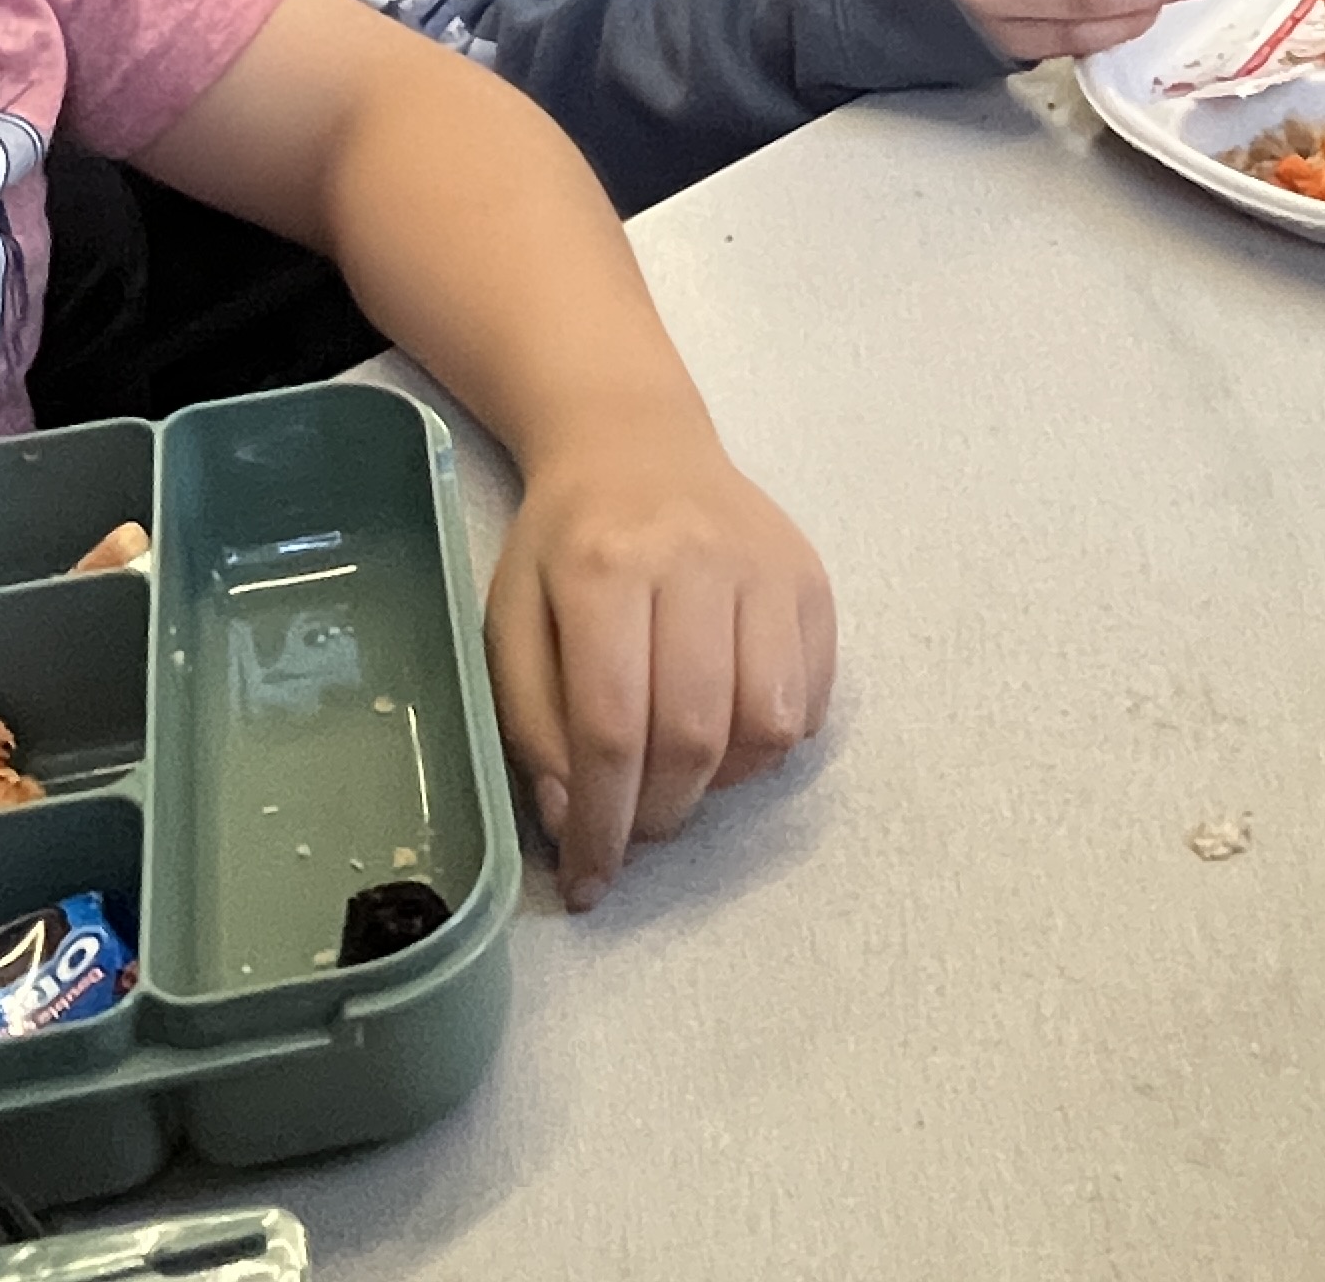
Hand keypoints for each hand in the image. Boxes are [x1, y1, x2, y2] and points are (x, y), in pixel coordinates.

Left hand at [485, 422, 834, 908]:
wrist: (635, 443)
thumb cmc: (565, 543)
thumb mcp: (512, 619)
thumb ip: (533, 721)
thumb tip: (575, 818)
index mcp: (604, 567)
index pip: (612, 728)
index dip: (604, 824)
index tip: (590, 881)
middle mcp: (694, 561)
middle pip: (694, 735)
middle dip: (662, 813)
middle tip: (634, 830)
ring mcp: (765, 568)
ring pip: (768, 726)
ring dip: (723, 784)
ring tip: (681, 775)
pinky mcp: (812, 581)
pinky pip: (811, 701)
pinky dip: (770, 743)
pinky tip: (726, 728)